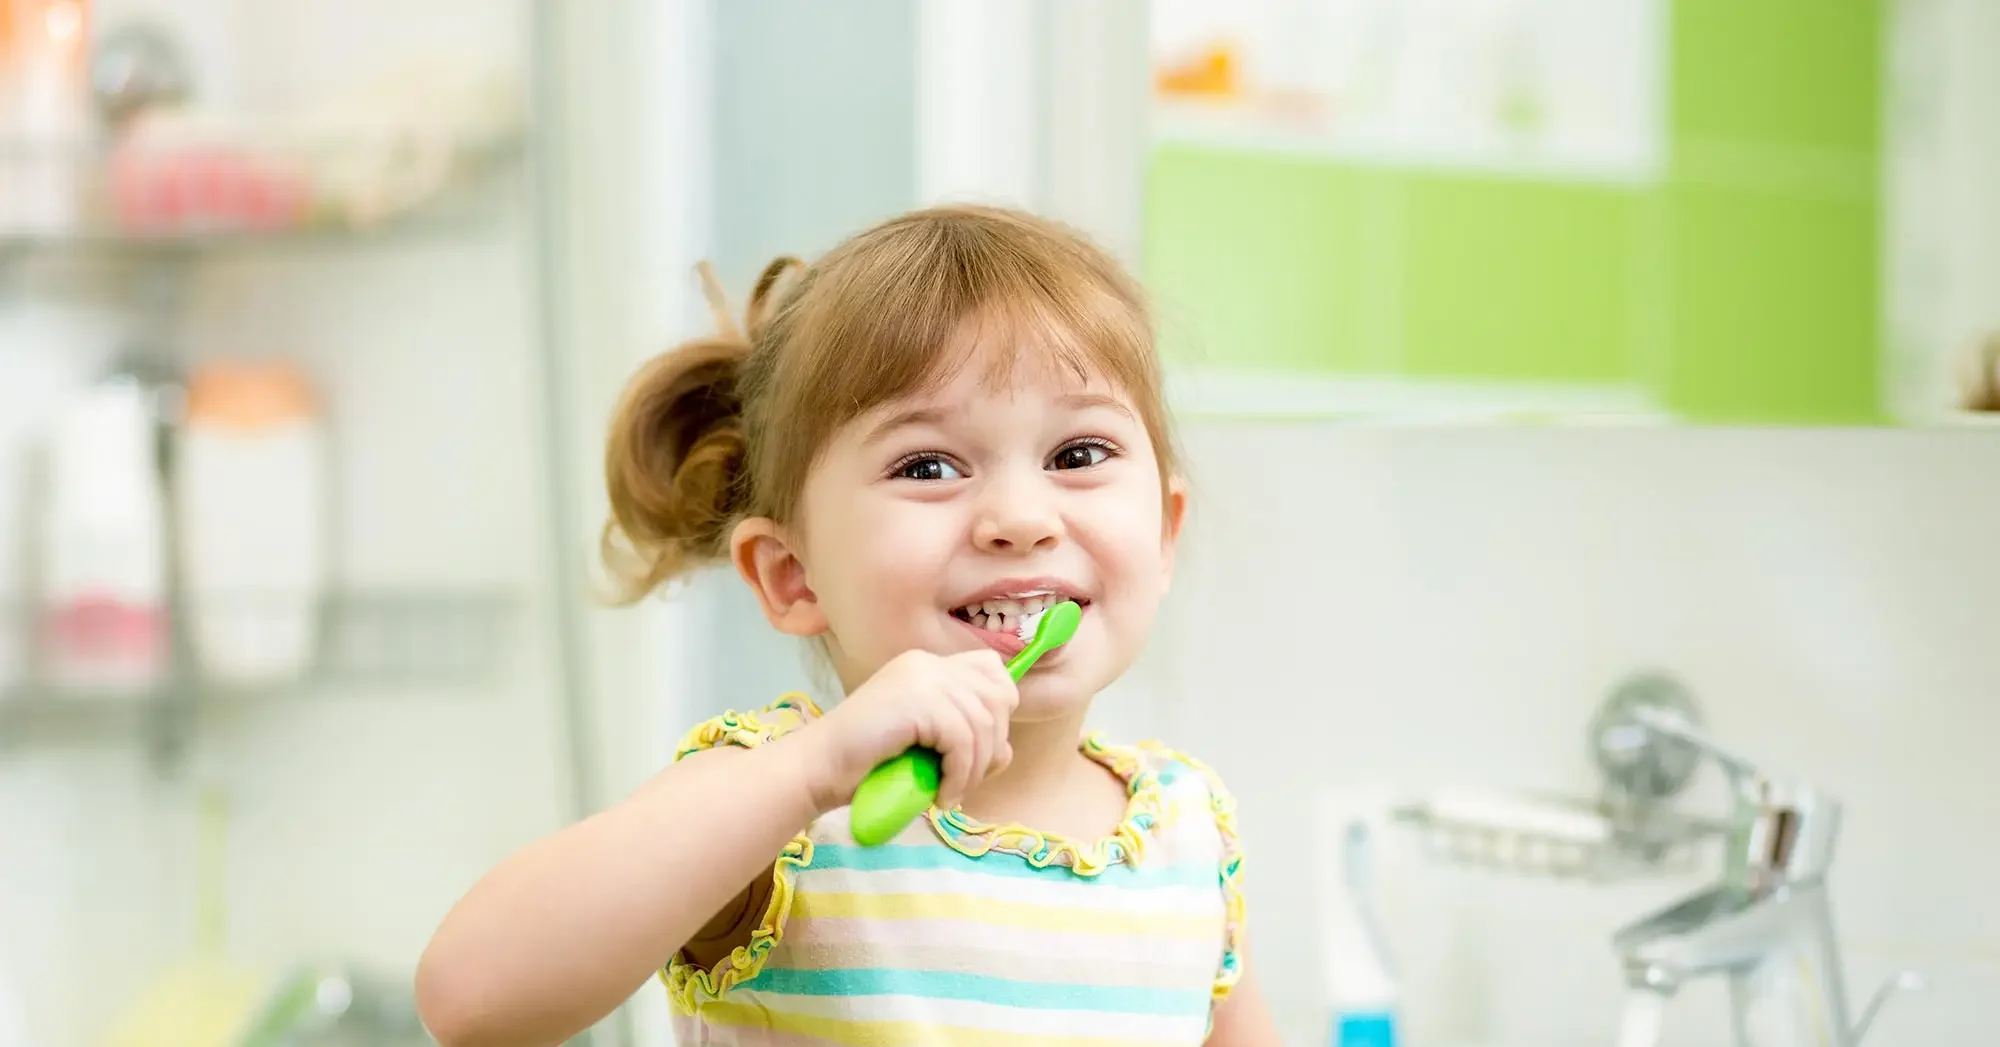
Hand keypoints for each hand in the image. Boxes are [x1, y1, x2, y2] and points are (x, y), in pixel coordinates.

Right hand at [798, 649, 1017, 813]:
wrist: (817, 768)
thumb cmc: (863, 763)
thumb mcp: (925, 746)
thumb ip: (964, 740)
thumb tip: (1006, 751)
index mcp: (926, 666)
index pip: (991, 670)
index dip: (999, 710)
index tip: (981, 751)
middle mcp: (926, 664)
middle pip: (997, 696)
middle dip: (992, 745)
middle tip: (964, 779)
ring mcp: (920, 679)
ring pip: (983, 723)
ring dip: (973, 769)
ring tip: (949, 794)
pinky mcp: (916, 701)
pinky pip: (963, 740)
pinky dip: (959, 774)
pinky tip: (940, 795)